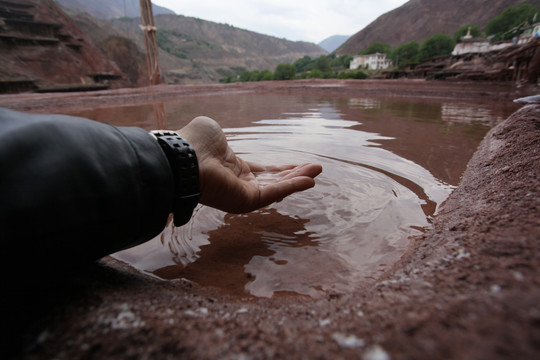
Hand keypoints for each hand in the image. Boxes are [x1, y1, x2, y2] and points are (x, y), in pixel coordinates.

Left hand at [176, 116, 321, 212]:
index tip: (299, 165)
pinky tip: (310, 180)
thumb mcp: (213, 131)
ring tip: (318, 171)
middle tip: (316, 168)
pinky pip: (274, 193)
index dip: (282, 168)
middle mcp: (239, 184)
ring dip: (298, 180)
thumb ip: (224, 137)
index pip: (262, 171)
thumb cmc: (195, 142)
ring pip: (277, 188)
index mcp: (232, 168)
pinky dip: (293, 187)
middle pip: (274, 181)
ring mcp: (243, 194)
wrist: (185, 156)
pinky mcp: (246, 201)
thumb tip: (221, 137)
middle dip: (296, 174)